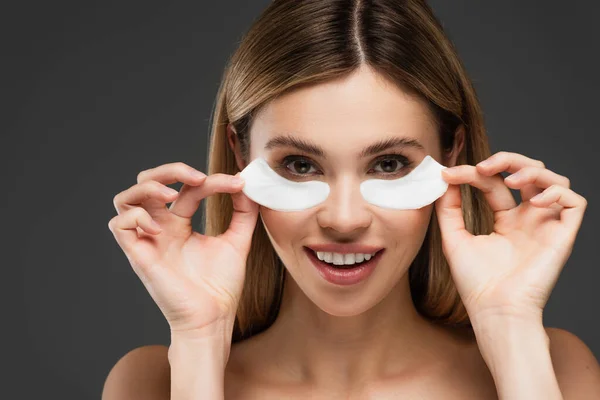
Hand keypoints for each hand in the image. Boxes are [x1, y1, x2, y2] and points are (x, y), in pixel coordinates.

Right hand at [108, 162, 258, 334]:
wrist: (214, 318)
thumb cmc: (221, 286)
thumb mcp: (238, 241)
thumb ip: (244, 212)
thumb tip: (246, 183)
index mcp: (180, 223)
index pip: (187, 188)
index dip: (211, 179)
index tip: (237, 184)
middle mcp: (160, 229)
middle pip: (146, 183)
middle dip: (168, 170)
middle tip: (197, 176)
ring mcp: (148, 241)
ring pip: (125, 199)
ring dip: (147, 187)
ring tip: (173, 195)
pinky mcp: (138, 255)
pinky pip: (119, 225)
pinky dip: (137, 217)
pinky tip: (160, 227)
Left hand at [434, 151, 586, 323]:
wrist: (494, 310)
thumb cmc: (476, 282)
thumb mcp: (454, 238)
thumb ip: (449, 208)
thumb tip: (445, 177)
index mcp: (505, 221)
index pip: (495, 183)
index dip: (473, 172)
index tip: (448, 174)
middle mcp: (528, 220)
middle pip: (529, 173)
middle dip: (507, 160)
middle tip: (482, 166)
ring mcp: (546, 226)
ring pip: (554, 181)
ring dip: (532, 170)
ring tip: (510, 179)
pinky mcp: (562, 235)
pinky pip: (575, 202)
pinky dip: (557, 192)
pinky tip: (533, 199)